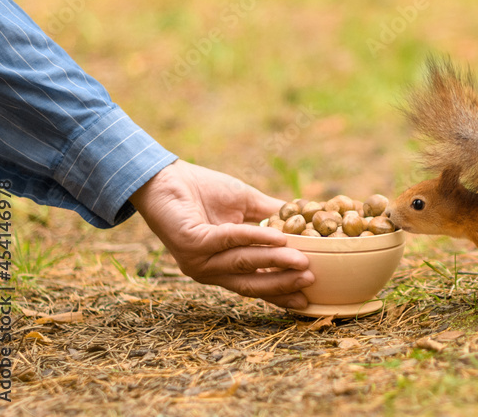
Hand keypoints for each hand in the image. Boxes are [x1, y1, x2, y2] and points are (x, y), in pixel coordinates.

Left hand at [130, 159, 313, 308]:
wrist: (165, 177)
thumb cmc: (204, 191)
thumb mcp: (246, 205)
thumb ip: (271, 216)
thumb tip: (306, 219)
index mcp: (221, 267)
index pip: (254, 286)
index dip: (280, 294)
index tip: (307, 299)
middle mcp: (209, 270)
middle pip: (250, 284)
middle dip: (283, 284)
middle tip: (311, 280)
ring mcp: (198, 259)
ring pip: (244, 264)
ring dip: (276, 263)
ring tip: (303, 261)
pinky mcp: (191, 242)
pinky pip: (230, 241)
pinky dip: (256, 238)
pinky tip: (279, 237)